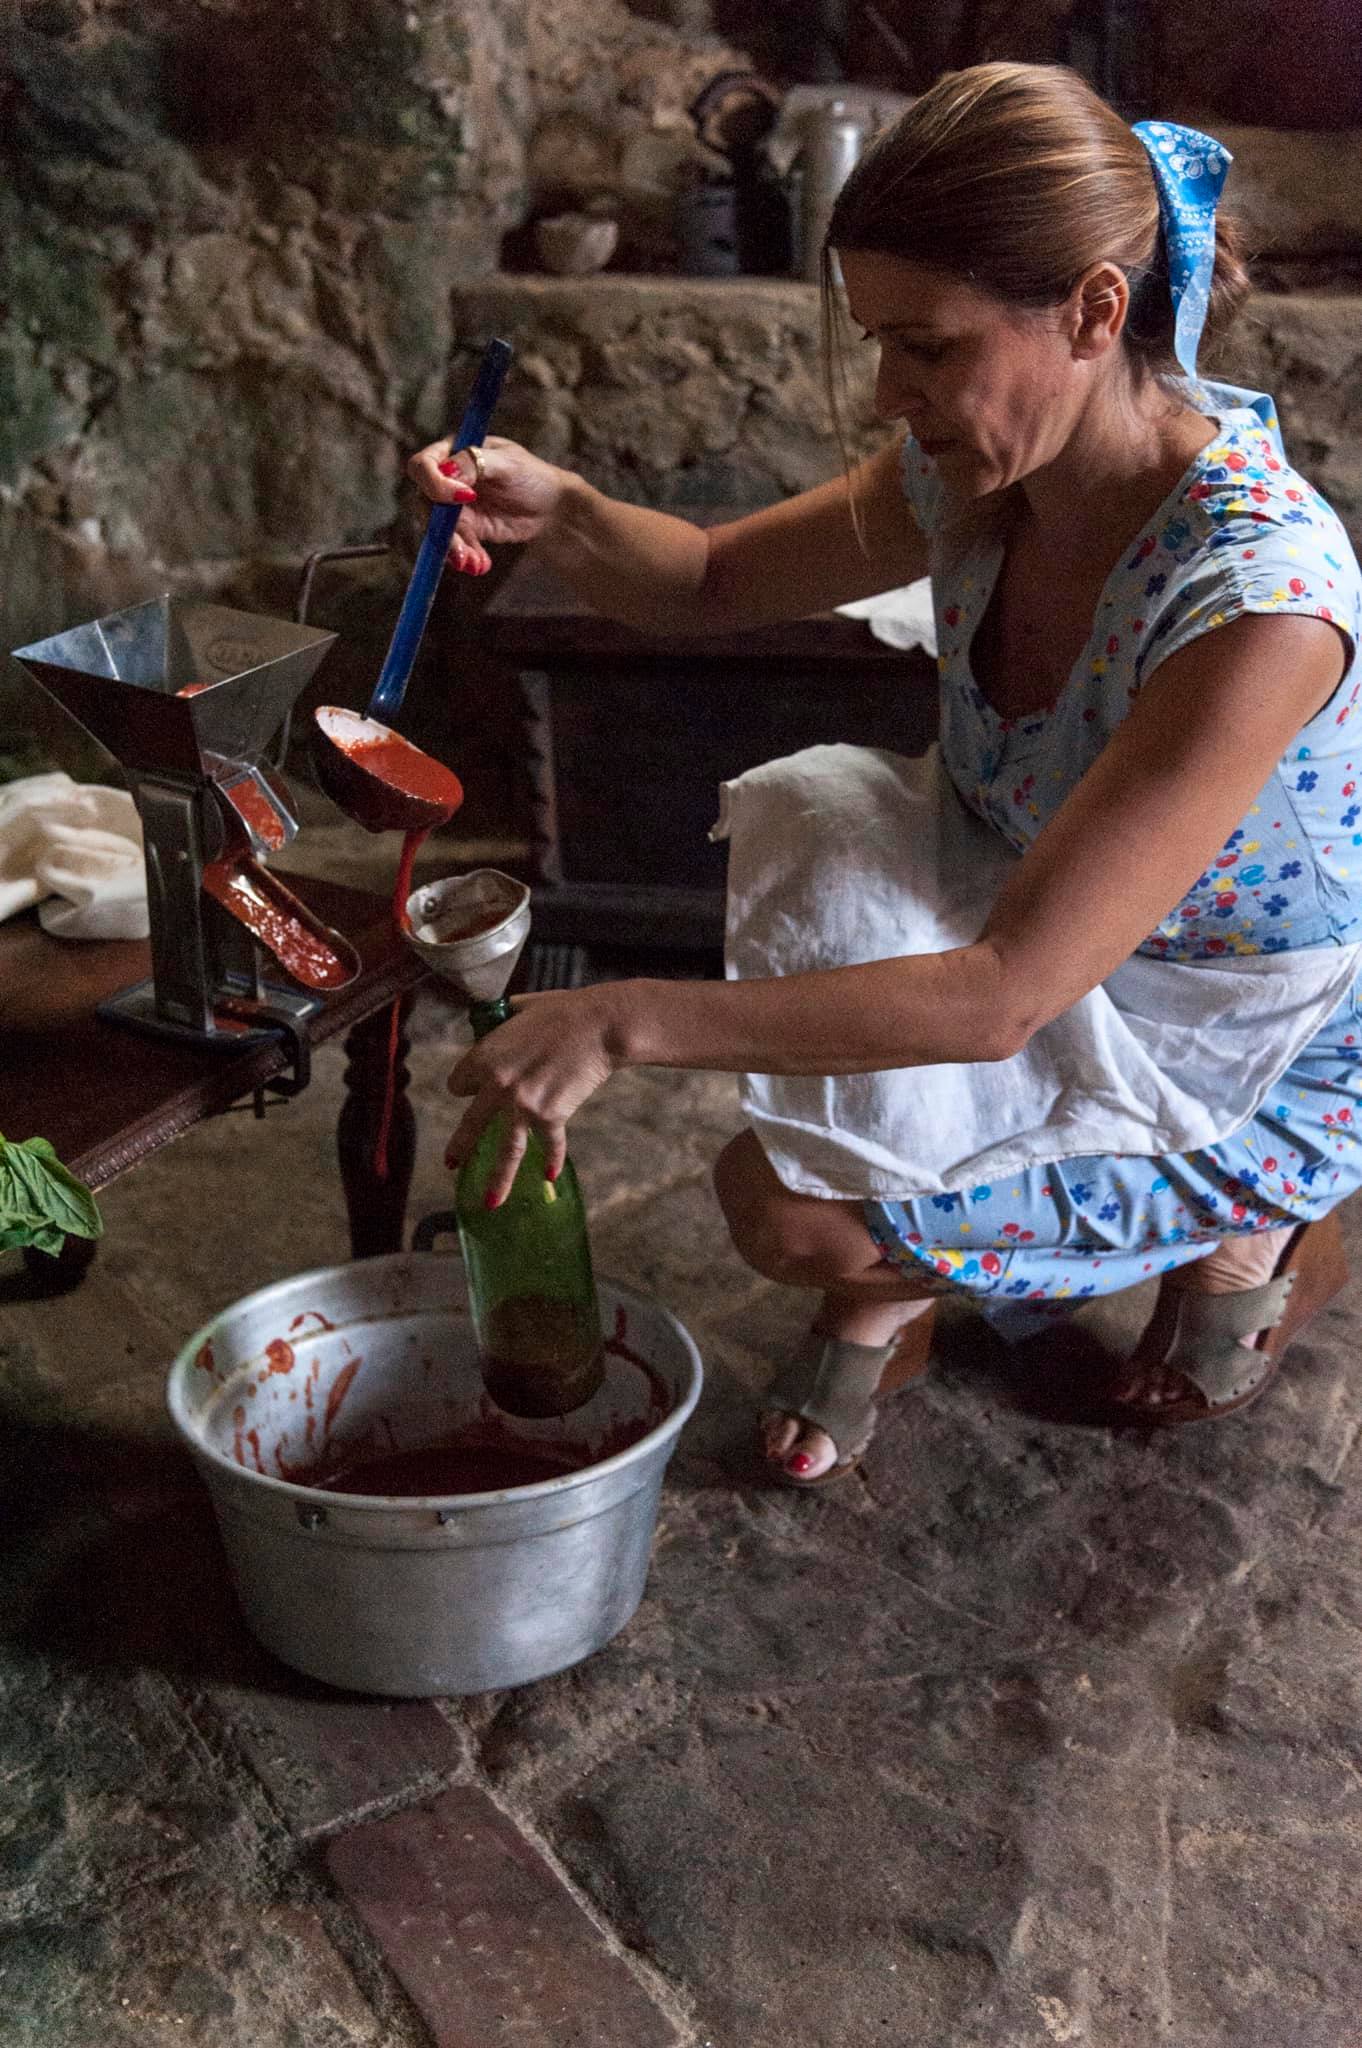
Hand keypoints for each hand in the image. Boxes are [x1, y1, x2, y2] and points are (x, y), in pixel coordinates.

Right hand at [405, 433, 567, 574]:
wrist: (551, 509)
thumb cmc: (532, 476)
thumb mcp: (508, 464)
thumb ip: (475, 462)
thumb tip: (447, 471)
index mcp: (454, 452)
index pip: (423, 466)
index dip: (435, 483)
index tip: (465, 497)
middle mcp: (448, 479)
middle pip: (425, 503)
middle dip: (442, 527)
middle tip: (463, 543)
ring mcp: (455, 506)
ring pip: (439, 529)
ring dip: (454, 549)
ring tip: (474, 563)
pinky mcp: (466, 529)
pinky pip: (455, 546)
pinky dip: (466, 558)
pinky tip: (481, 566)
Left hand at [444, 988, 620, 1204]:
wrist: (599, 1026)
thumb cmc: (563, 1010)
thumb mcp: (521, 1008)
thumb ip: (504, 1021)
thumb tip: (501, 1021)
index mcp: (483, 1057)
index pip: (459, 1084)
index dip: (467, 1088)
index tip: (474, 1093)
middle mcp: (497, 1086)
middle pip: (470, 1124)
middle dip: (460, 1147)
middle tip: (452, 1163)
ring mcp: (523, 1105)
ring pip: (504, 1150)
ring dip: (497, 1180)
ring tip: (488, 1202)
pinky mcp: (551, 1116)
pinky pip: (549, 1145)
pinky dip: (553, 1161)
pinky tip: (551, 1176)